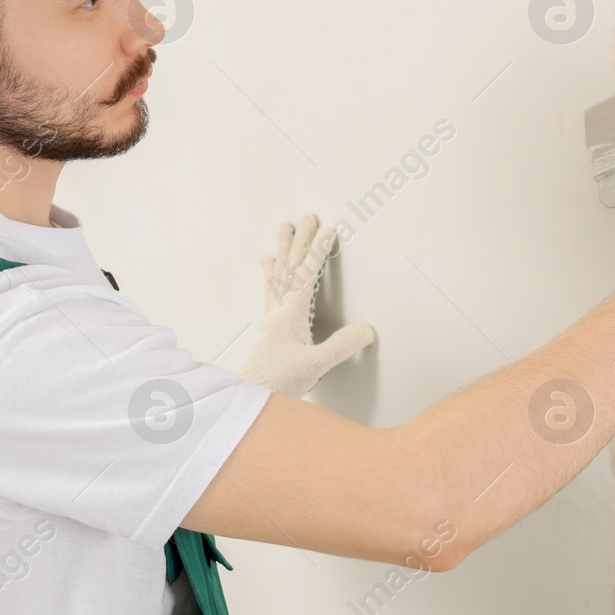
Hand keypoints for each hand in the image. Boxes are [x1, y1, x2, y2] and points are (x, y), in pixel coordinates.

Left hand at [235, 212, 375, 396]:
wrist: (247, 398)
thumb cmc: (278, 384)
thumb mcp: (316, 367)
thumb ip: (341, 346)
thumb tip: (366, 329)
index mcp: (291, 315)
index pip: (307, 275)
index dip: (318, 251)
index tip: (328, 230)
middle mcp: (278, 311)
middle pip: (290, 267)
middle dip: (300, 240)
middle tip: (304, 216)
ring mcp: (271, 318)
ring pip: (277, 275)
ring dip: (283, 250)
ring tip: (282, 229)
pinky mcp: (268, 328)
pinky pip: (269, 290)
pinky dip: (269, 273)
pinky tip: (266, 265)